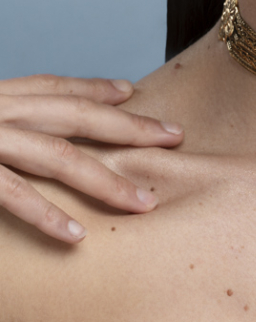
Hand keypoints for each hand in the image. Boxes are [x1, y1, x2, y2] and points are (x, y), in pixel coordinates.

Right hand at [0, 74, 183, 242]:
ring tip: (143, 203)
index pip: (57, 88)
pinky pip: (16, 194)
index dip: (96, 89)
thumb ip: (11, 114)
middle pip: (77, 115)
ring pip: (60, 157)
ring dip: (107, 181)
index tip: (131, 93)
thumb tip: (44, 120)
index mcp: (1, 97)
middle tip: (172, 136)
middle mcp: (2, 111)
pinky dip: (48, 215)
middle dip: (129, 127)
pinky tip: (79, 233)